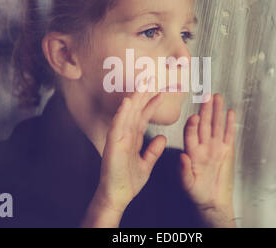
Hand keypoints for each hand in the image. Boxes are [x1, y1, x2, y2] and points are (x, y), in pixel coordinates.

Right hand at [95, 76, 166, 212]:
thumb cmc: (128, 182)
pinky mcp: (113, 145)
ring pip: (127, 114)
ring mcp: (119, 139)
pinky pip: (118, 127)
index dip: (152, 104)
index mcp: (134, 139)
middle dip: (144, 95)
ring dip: (134, 99)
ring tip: (142, 84)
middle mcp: (126, 136)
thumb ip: (153, 151)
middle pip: (136, 111)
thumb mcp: (146, 164)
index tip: (161, 92)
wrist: (117, 197)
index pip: (144, 117)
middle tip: (152, 79)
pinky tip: (127, 103)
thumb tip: (162, 138)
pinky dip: (122, 114)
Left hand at [180, 93, 235, 226]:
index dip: (192, 125)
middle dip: (206, 110)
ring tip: (218, 97)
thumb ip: (183, 171)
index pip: (191, 134)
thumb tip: (182, 156)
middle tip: (207, 96)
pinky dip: (230, 124)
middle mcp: (203, 146)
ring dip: (217, 111)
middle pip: (204, 124)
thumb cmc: (196, 193)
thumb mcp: (187, 184)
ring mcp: (215, 147)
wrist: (212, 201)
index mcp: (191, 151)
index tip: (193, 117)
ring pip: (216, 126)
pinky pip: (229, 135)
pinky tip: (230, 112)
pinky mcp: (227, 151)